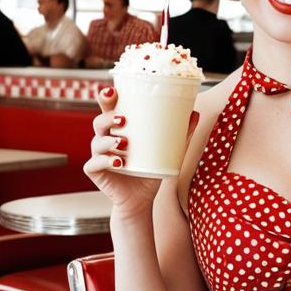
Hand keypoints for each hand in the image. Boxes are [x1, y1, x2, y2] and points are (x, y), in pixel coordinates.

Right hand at [83, 86, 199, 219]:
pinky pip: (94, 164)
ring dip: (108, 141)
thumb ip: (181, 134)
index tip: (113, 91)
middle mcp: (104, 139)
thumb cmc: (150, 170)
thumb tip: (195, 114)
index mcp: (117, 129)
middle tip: (123, 119)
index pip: (109, 108)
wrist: (140, 199)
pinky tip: (118, 163)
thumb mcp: (168, 151)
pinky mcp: (95, 172)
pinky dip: (105, 162)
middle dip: (108, 118)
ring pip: (97, 142)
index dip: (107, 98)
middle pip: (99, 121)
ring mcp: (98, 155)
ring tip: (123, 143)